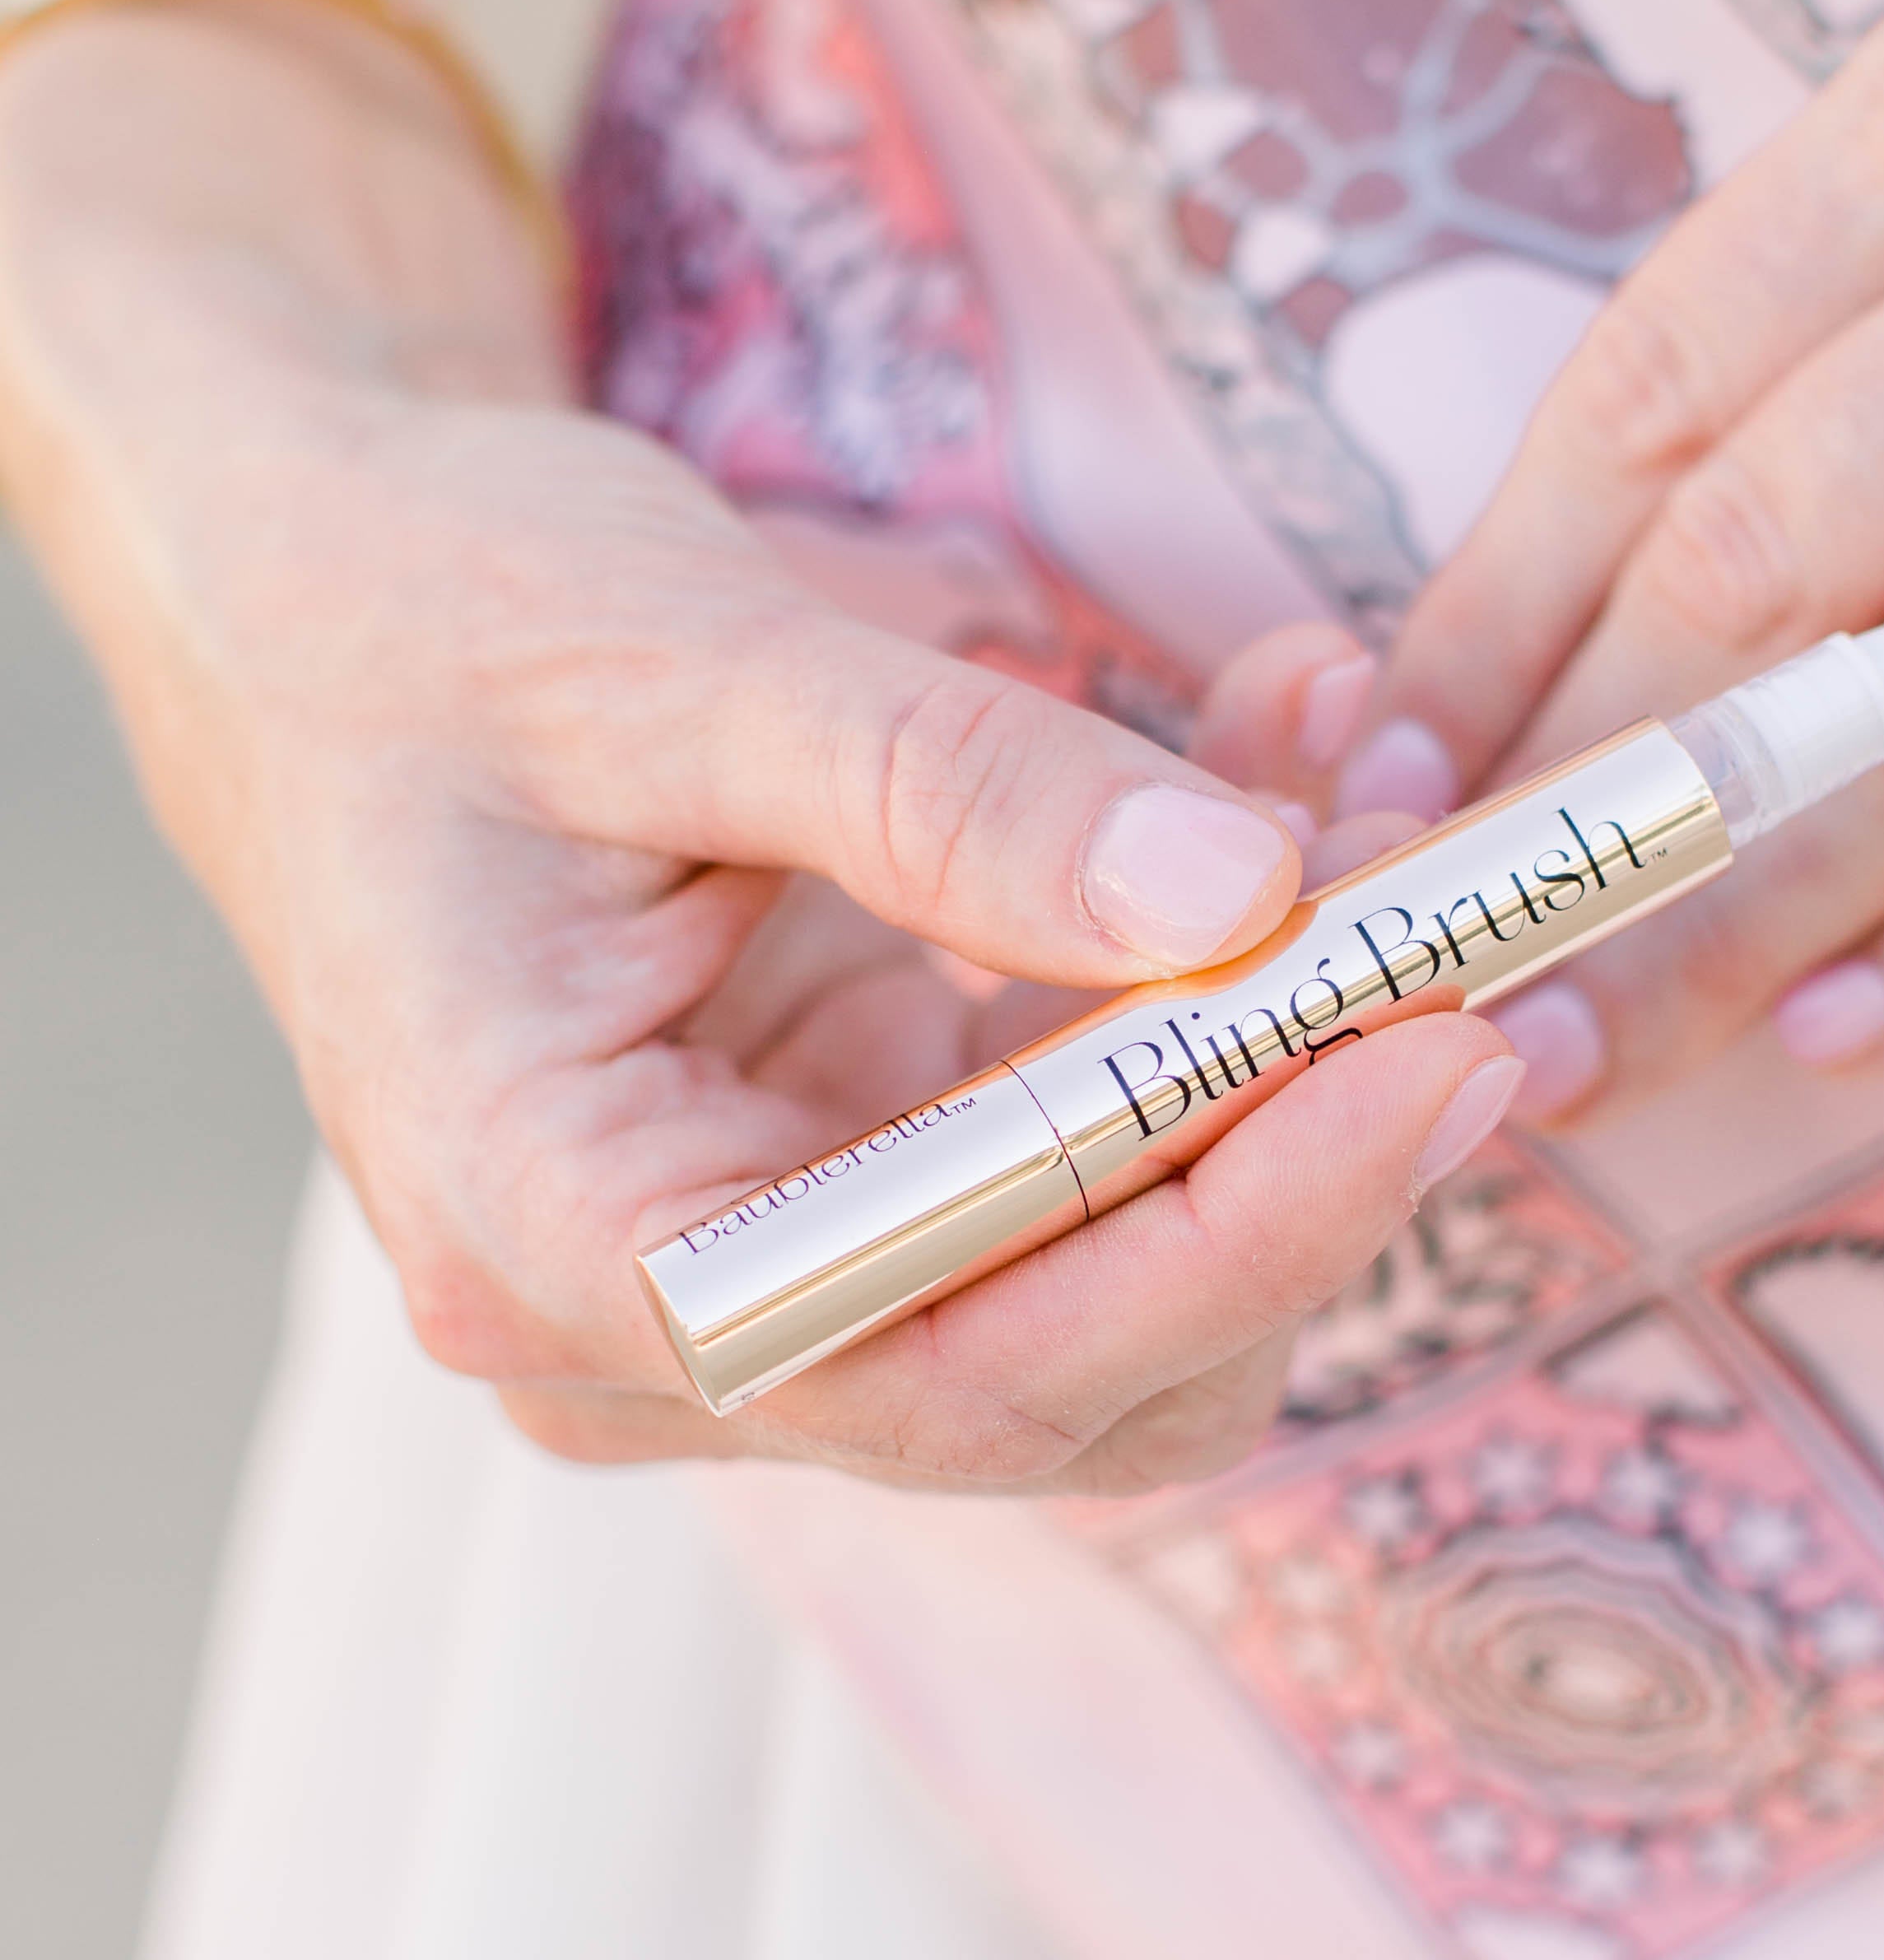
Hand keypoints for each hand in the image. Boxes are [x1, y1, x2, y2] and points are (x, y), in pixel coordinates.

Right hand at [1, 33, 1521, 1491]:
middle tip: (1488, 931)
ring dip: (1286, 1079)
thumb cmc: (428, 611)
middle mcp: (642, 1325)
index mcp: (547, 1231)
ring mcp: (754, 1272)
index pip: (951, 1355)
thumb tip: (1248, 894)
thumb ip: (960, 789)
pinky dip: (1210, 1005)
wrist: (320, 590)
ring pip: (1115, 1292)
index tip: (1434, 1045)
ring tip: (1405, 819)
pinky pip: (1085, 1155)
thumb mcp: (679, 654)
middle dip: (1299, 1161)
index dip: (1226, 1227)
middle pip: (1068, 1370)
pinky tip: (1298, 793)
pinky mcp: (845, 1184)